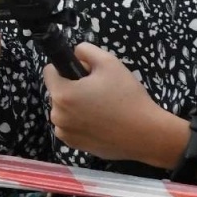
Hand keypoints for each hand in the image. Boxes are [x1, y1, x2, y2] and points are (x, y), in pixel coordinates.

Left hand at [43, 43, 183, 164]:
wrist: (147, 134)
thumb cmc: (128, 97)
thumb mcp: (109, 63)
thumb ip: (86, 50)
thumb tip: (75, 54)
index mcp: (62, 94)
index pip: (49, 71)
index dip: (66, 68)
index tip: (85, 74)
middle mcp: (57, 115)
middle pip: (58, 91)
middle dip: (73, 88)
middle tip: (99, 91)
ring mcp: (65, 133)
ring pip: (64, 110)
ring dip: (76, 106)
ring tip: (102, 108)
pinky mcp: (74, 146)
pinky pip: (70, 127)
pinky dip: (80, 123)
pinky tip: (101, 123)